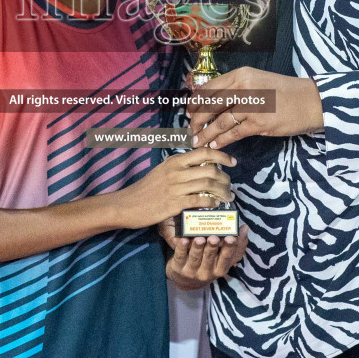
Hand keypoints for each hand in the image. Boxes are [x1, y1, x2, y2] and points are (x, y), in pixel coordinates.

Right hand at [107, 149, 236, 229]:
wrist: (126, 205)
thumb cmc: (146, 190)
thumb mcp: (163, 172)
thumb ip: (181, 169)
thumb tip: (203, 169)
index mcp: (174, 161)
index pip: (204, 152)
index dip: (222, 156)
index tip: (232, 162)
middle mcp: (175, 171)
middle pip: (210, 169)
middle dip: (225, 178)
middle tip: (230, 186)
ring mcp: (175, 187)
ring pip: (208, 185)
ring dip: (222, 192)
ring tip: (227, 197)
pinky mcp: (173, 204)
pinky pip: (199, 200)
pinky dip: (211, 202)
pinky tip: (214, 205)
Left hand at [160, 217, 249, 289]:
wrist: (186, 279)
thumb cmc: (209, 263)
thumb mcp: (224, 258)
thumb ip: (236, 245)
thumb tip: (245, 228)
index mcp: (220, 269)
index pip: (226, 259)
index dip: (229, 248)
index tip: (231, 237)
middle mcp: (206, 273)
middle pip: (210, 258)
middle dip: (212, 248)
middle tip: (214, 237)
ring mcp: (191, 271)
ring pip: (195, 258)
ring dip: (197, 247)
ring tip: (199, 238)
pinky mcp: (178, 268)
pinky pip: (179, 257)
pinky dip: (181, 248)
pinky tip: (183, 239)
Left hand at [189, 67, 323, 150]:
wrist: (310, 101)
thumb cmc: (284, 92)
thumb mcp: (258, 81)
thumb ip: (236, 88)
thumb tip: (213, 101)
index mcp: (241, 75)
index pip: (209, 88)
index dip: (195, 102)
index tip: (188, 111)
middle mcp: (243, 87)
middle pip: (210, 105)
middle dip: (196, 120)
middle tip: (190, 129)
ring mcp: (251, 105)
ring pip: (219, 122)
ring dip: (206, 134)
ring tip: (197, 141)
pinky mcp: (258, 123)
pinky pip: (233, 134)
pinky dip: (221, 141)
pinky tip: (215, 145)